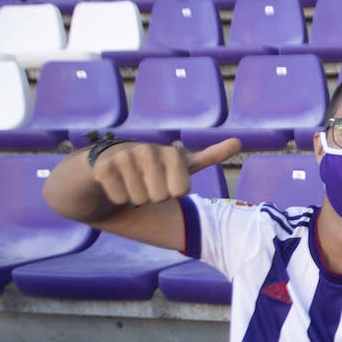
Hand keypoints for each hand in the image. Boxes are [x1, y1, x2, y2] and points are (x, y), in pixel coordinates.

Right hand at [93, 138, 239, 205]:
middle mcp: (149, 150)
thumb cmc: (152, 169)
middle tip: (146, 184)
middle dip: (152, 197)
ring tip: (130, 182)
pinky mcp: (103, 166)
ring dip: (134, 197)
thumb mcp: (182, 163)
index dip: (173, 193)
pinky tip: (114, 184)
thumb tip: (239, 141)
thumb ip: (210, 155)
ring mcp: (124, 156)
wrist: (109, 166)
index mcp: (172, 153)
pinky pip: (119, 197)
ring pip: (138, 199)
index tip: (167, 182)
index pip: (181, 190)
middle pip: (160, 197)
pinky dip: (117, 198)